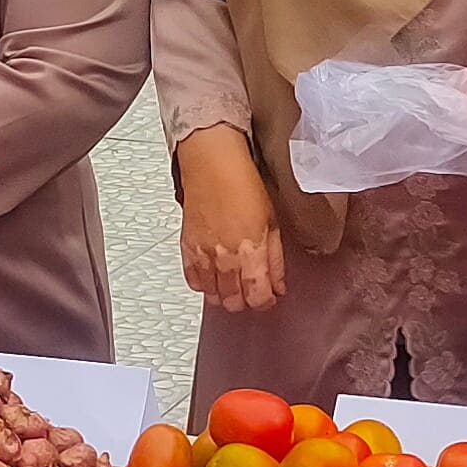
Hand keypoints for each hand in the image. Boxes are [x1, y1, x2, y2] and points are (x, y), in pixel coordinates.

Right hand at [177, 128, 287, 312]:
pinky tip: (213, 275)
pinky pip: (193, 281)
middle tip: (253, 291)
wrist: (212, 164)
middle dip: (247, 301)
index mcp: (251, 250)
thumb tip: (279, 285)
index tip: (270, 297)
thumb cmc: (243, 184)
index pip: (258, 296)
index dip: (266, 302)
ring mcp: (203, 255)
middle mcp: (225, 257)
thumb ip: (275, 259)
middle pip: (234, 302)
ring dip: (225, 295)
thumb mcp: (272, 222)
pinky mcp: (187, 248)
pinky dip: (204, 285)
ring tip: (234, 284)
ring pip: (213, 296)